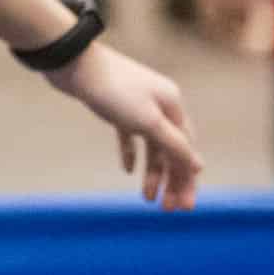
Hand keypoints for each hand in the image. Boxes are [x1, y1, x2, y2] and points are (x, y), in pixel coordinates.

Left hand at [46, 41, 201, 210]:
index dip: (187, 179)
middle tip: (168, 210)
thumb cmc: (113, 91)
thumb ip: (174, 144)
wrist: (74, 64)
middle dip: (172, 181)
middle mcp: (160, 105)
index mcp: (173, 105)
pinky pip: (129, 135)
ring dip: (152, 173)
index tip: (185, 207)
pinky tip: (127, 170)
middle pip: (171, 150)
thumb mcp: (148, 121)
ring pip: (151, 146)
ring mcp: (137, 105)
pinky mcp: (116, 107)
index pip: (186, 149)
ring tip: (146, 198)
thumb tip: (200, 167)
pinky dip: (130, 153)